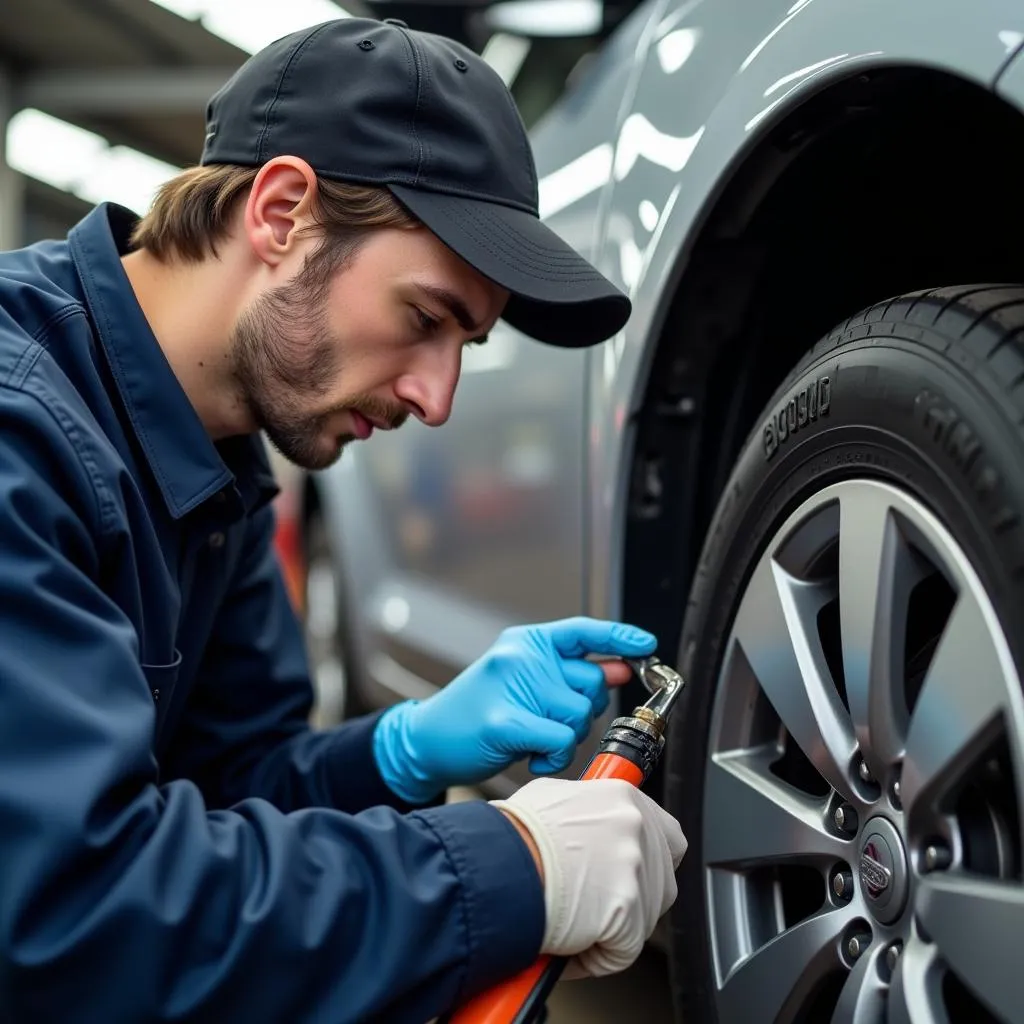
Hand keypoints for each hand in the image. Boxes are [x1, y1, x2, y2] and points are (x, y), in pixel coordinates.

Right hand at [372, 617, 656, 802]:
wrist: (428, 739)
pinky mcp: (504, 721)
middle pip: (591, 682)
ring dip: (566, 739)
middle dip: (583, 711)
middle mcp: (521, 656)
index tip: (646, 646)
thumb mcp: (525, 683)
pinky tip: (535, 758)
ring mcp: (511, 685)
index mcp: (526, 642)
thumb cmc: (478, 713)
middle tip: (550, 723)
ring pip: (579, 715)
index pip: (583, 630)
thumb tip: (619, 669)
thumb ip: (569, 674)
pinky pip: (560, 740)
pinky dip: (554, 757)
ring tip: (535, 741)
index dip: (619, 637)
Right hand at [493, 777, 686, 977]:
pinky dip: (595, 957)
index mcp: (623, 798)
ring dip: (613, 928)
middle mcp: (637, 828)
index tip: (630, 872)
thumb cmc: (512, 834)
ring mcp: (637, 869)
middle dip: (633, 898)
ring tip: (574, 924)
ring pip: (644, 918)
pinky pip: (621, 950)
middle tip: (595, 903)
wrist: (496, 864)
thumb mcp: (550, 798)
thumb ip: (582, 810)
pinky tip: (568, 945)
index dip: (650, 859)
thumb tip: (580, 821)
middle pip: (661, 879)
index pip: (668, 834)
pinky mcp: (628, 911)